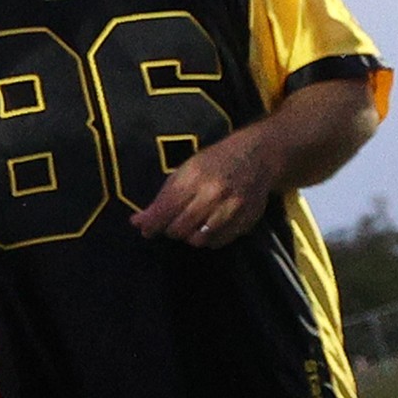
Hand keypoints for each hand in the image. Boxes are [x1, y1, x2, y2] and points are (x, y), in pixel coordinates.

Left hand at [130, 124, 284, 246]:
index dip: (151, 225)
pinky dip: (208, 238)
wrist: (258, 156)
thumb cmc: (217, 160)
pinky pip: (217, 242)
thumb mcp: (187, 169)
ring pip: (198, 239)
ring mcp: (231, 209)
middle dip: (170, 230)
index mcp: (194, 177)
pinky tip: (207, 226)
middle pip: (180, 229)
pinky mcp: (245, 221)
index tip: (145, 229)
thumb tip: (139, 222)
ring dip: (189, 235)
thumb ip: (164, 196)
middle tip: (169, 224)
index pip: (166, 210)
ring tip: (189, 224)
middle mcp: (213, 194)